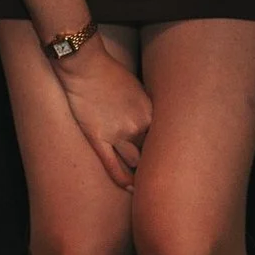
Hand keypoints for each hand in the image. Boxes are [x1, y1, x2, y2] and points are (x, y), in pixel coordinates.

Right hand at [54, 40, 152, 190]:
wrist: (85, 64)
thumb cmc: (110, 72)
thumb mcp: (137, 88)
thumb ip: (145, 109)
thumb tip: (151, 125)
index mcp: (150, 113)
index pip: (164, 141)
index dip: (166, 153)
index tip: (170, 162)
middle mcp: (137, 126)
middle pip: (151, 154)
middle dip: (156, 164)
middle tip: (163, 179)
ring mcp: (117, 134)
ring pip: (135, 162)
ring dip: (140, 173)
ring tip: (147, 186)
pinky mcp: (98, 139)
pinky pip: (113, 167)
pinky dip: (123, 180)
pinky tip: (130, 189)